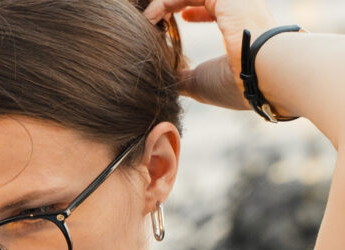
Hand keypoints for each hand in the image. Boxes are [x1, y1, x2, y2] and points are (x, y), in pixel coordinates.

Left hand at [142, 0, 279, 110]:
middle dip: (174, 4)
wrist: (262, 75)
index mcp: (242, 25)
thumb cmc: (236, 84)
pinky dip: (163, 4)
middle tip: (151, 17)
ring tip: (145, 20)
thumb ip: (182, 77)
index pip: (216, 8)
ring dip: (164, 4)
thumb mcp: (200, 82)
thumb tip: (163, 80)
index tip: (172, 22)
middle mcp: (240, 7)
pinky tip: (149, 18)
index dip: (193, 11)